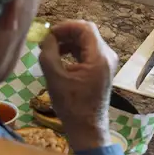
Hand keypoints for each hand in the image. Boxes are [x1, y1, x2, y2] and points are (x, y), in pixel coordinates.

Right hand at [38, 20, 118, 150]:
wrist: (87, 128)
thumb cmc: (71, 105)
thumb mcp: (55, 78)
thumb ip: (49, 53)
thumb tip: (47, 38)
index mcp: (99, 57)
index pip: (85, 28)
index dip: (66, 26)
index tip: (49, 34)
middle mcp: (107, 56)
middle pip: (86, 33)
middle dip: (65, 34)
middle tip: (46, 41)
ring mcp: (107, 63)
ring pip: (87, 42)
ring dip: (68, 42)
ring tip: (50, 50)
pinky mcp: (102, 70)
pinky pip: (88, 52)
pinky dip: (74, 51)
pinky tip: (60, 59)